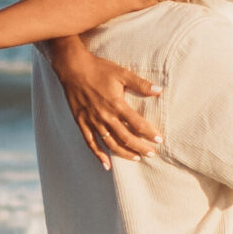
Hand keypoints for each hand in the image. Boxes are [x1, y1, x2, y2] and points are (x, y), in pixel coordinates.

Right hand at [54, 44, 161, 165]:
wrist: (73, 68)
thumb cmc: (98, 69)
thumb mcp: (122, 73)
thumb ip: (141, 84)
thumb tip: (159, 90)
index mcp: (116, 104)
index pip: (137, 124)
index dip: (149, 133)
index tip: (159, 140)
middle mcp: (105, 116)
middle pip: (126, 137)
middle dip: (141, 147)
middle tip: (152, 153)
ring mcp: (92, 121)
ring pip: (111, 143)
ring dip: (124, 153)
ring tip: (137, 158)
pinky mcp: (82, 123)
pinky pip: (91, 143)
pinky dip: (99, 155)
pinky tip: (107, 165)